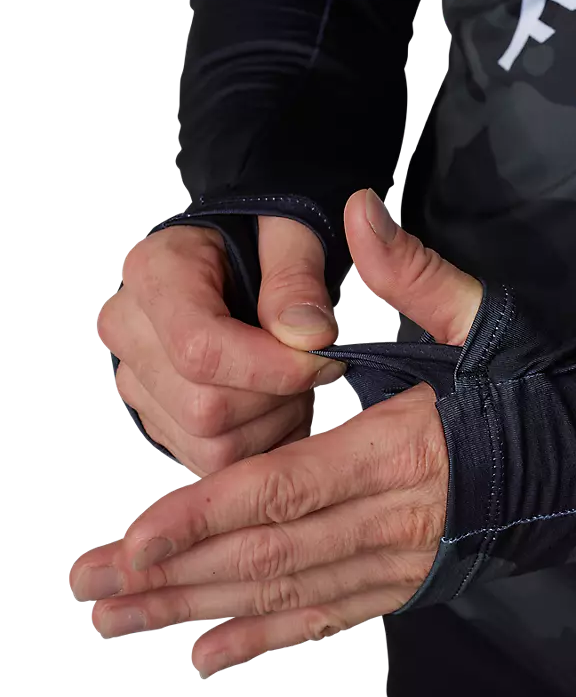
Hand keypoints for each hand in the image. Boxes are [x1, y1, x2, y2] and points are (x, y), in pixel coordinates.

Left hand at [71, 189, 482, 678]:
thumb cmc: (544, 387)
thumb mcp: (488, 321)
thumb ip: (417, 273)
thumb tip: (357, 207)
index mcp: (409, 447)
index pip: (288, 486)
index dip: (205, 516)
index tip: (133, 540)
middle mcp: (400, 518)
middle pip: (272, 554)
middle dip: (176, 576)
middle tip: (94, 593)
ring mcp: (405, 560)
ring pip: (290, 594)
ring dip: (202, 611)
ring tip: (124, 624)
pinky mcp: (411, 579)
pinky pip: (331, 616)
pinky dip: (268, 636)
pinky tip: (209, 654)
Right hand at [96, 217, 346, 477]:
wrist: (235, 259)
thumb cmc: (261, 241)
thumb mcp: (290, 234)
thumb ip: (297, 277)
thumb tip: (307, 335)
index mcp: (153, 272)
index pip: (200, 348)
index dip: (275, 368)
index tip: (326, 357)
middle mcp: (128, 330)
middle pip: (206, 408)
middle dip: (279, 397)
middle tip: (314, 365)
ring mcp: (136, 381)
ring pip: (212, 446)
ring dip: (274, 424)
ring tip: (294, 381)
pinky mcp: (156, 419)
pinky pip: (214, 463)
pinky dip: (262, 443)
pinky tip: (277, 403)